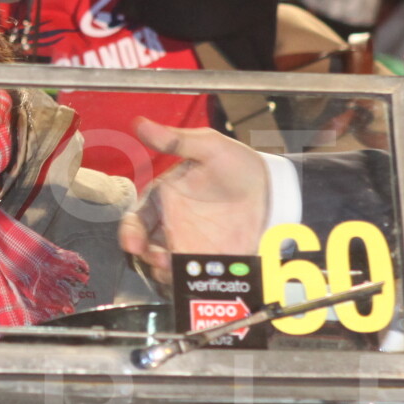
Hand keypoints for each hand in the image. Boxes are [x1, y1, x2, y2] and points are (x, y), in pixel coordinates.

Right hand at [116, 118, 271, 281]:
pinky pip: (190, 276)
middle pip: (146, 248)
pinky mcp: (209, 260)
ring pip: (164, 266)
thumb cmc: (237, 164)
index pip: (137, 218)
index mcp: (165, 197)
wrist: (273, 189)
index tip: (133, 243)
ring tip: (174, 269)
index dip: (130, 232)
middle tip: (158, 260)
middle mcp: (172, 224)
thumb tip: (140, 123)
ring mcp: (190, 244)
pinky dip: (186, 280)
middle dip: (145, 258)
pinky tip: (193, 275)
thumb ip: (175, 141)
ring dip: (162, 272)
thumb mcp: (209, 146)